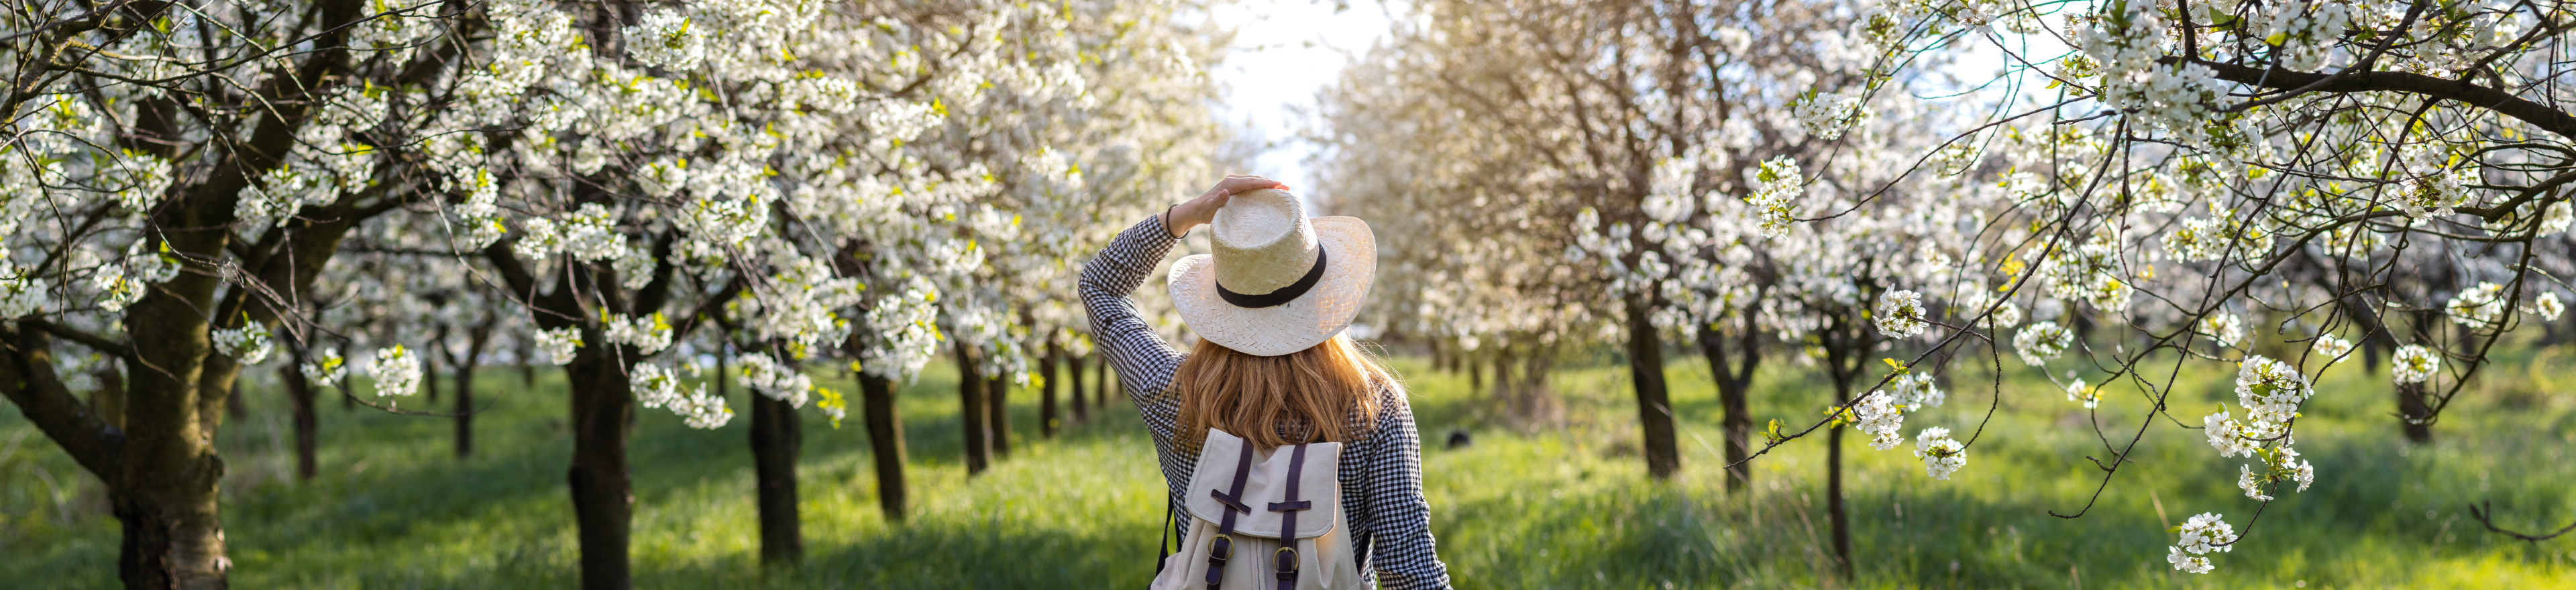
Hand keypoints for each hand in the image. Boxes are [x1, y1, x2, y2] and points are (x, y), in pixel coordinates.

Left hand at [1165, 174, 1288, 237]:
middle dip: (1272, 183)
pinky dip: (1262, 187)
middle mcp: (1233, 180)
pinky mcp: (1236, 187)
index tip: (1280, 185)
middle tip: (1288, 188)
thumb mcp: (1209, 208)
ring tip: (1284, 190)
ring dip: (1269, 184)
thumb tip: (1225, 192)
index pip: (1252, 182)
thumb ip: (1217, 201)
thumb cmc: (1204, 211)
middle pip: (1256, 179)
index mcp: (1230, 184)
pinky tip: (1270, 192)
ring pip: (1255, 181)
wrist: (1197, 209)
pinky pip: (1252, 185)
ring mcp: (1235, 182)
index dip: (1266, 183)